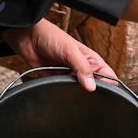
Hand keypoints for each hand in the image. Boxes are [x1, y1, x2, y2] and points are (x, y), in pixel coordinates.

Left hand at [0, 19, 115, 91]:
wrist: (27, 38)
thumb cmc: (51, 36)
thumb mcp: (71, 51)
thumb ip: (82, 68)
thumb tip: (92, 87)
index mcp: (91, 61)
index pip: (108, 76)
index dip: (110, 86)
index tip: (107, 95)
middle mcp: (82, 70)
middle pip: (94, 87)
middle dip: (94, 94)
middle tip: (91, 100)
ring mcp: (69, 76)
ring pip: (78, 92)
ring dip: (77, 95)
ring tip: (76, 97)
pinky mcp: (56, 81)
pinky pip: (62, 92)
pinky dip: (63, 95)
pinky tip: (62, 95)